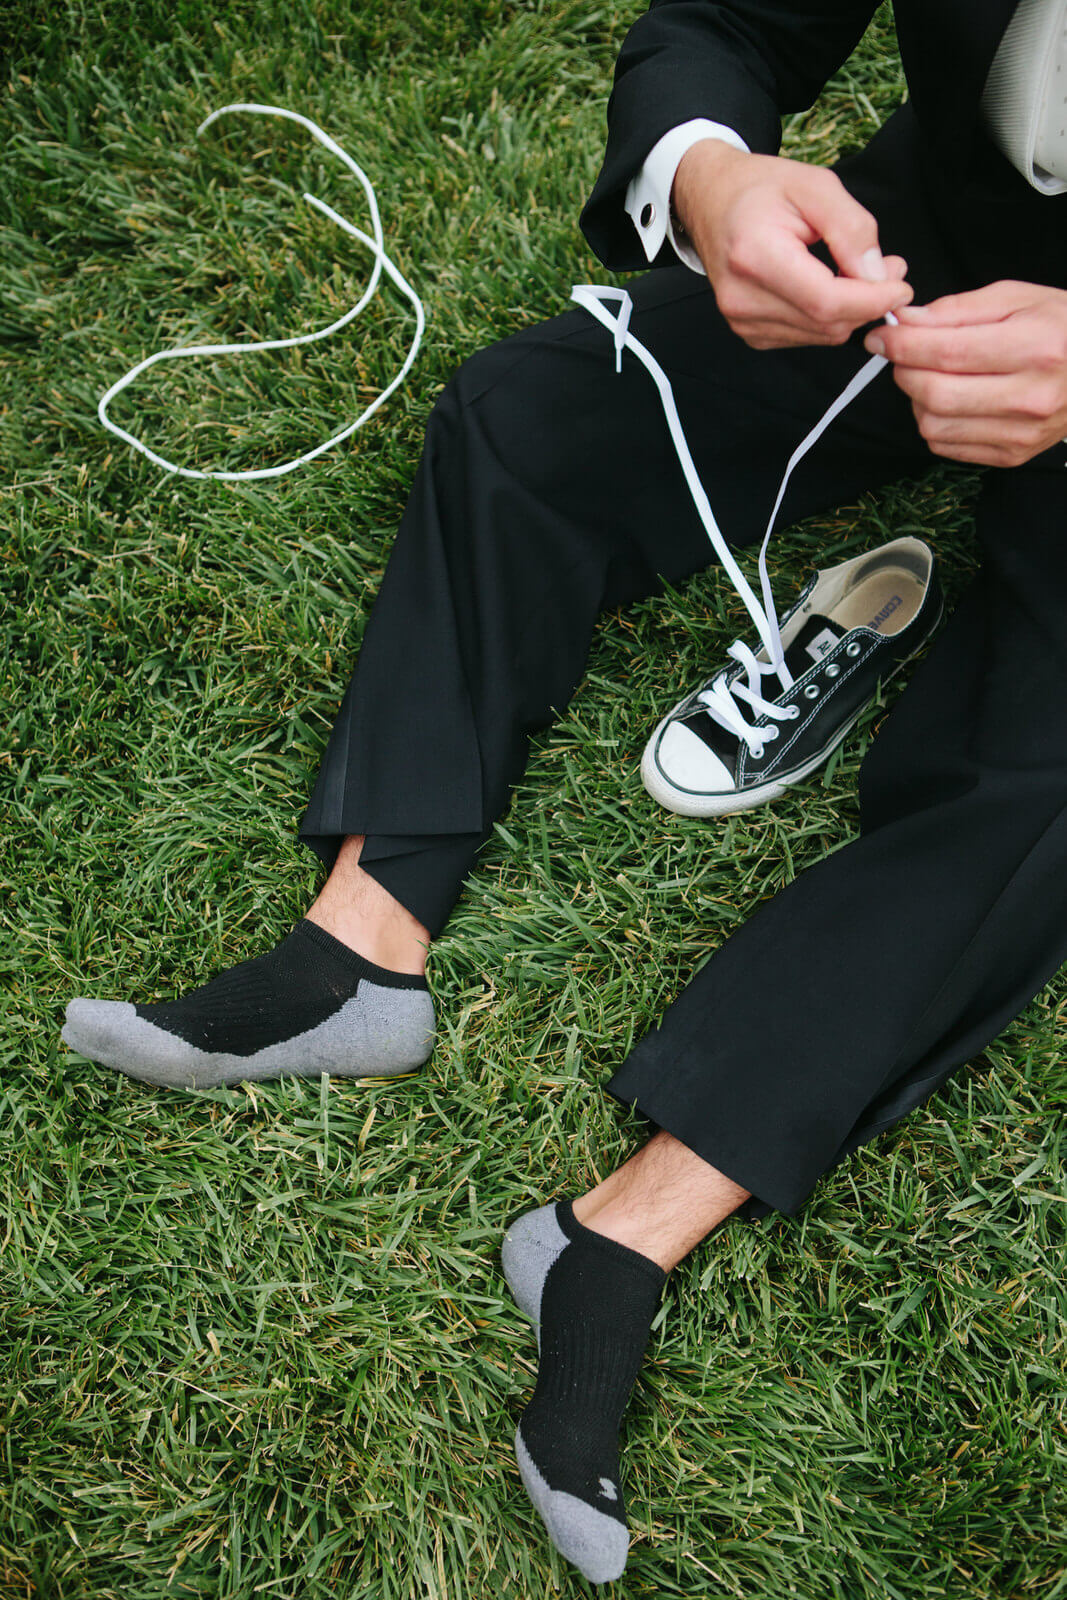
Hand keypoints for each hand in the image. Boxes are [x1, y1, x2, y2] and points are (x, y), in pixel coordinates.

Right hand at [672, 139, 912, 349]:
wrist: (711, 202)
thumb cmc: (759, 189)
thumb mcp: (815, 186)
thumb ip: (852, 229)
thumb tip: (877, 274)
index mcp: (755, 256)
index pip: (826, 301)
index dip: (872, 300)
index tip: (901, 286)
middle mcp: (743, 298)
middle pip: (827, 323)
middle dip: (868, 303)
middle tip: (887, 269)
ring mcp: (743, 321)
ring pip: (822, 335)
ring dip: (851, 311)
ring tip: (858, 271)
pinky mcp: (750, 333)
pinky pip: (807, 337)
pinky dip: (828, 317)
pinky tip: (828, 287)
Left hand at [863, 281, 1066, 467]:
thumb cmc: (1060, 328)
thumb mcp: (1017, 299)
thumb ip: (957, 310)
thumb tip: (906, 322)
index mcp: (1036, 348)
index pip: (948, 352)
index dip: (903, 345)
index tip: (882, 336)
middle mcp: (1029, 397)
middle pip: (935, 393)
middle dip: (905, 371)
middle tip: (902, 354)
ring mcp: (1021, 432)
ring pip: (934, 425)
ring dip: (916, 399)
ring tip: (932, 376)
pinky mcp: (1011, 455)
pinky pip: (946, 446)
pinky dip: (933, 422)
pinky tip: (949, 400)